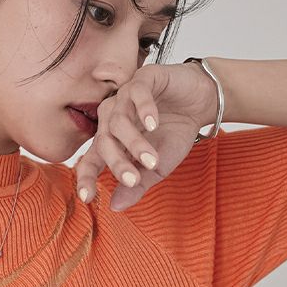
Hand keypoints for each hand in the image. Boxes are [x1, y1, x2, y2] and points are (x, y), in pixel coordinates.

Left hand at [74, 61, 217, 210]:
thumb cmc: (174, 134)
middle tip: (134, 180)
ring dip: (134, 142)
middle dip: (117, 163)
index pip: (92, 160)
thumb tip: (115, 207)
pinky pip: (136, 92)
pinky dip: (143, 109)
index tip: (87, 197)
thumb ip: (136, 186)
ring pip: (117, 120)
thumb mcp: (157, 168)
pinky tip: (153, 123)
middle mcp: (112, 118)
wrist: (199, 103)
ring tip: (152, 158)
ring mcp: (125, 97)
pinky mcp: (143, 79)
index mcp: (111, 141)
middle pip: (104, 141)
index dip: (86, 178)